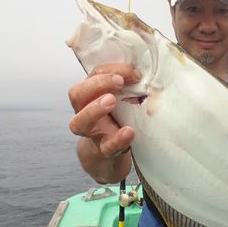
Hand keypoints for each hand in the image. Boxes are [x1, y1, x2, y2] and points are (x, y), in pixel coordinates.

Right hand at [68, 63, 140, 182]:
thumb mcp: (124, 102)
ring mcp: (92, 134)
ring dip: (94, 110)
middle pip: (77, 95)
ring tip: (111, 101)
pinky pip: (106, 147)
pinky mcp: (103, 153)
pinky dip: (117, 139)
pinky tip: (128, 132)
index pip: (93, 75)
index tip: (133, 72)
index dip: (111, 69)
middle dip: (97, 84)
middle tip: (118, 82)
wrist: (110, 157)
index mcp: (92, 96)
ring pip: (79, 123)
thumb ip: (131, 88)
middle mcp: (85, 113)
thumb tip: (150, 73)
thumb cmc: (118, 121)